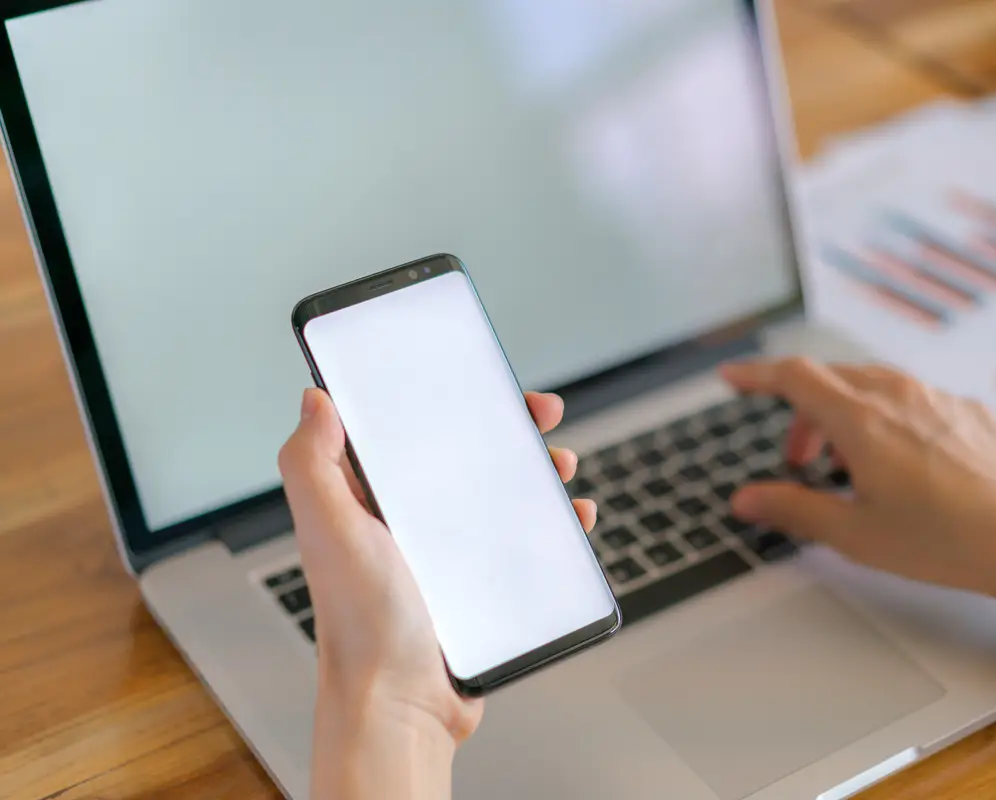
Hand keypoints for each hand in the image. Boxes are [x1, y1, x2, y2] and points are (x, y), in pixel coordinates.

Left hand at [277, 388, 594, 798]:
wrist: (403, 705)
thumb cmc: (361, 625)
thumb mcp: (330, 530)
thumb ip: (311, 463)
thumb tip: (313, 399)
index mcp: (369, 500)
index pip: (407, 431)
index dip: (441, 399)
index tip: (476, 380)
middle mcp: (408, 522)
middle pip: (465, 455)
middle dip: (507, 429)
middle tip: (538, 415)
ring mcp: (448, 554)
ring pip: (502, 494)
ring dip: (537, 472)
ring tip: (560, 469)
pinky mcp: (480, 584)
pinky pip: (524, 542)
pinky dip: (553, 524)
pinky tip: (572, 518)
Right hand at [721, 358, 995, 599]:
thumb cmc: (941, 540)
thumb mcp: (852, 533)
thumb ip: (792, 508)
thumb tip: (745, 499)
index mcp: (860, 419)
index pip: (794, 376)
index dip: (757, 374)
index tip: (733, 378)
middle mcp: (897, 395)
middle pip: (831, 380)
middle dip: (803, 414)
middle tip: (798, 460)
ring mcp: (937, 398)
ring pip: (872, 386)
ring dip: (844, 415)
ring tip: (849, 466)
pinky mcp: (969, 411)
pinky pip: (912, 400)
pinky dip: (887, 419)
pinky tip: (903, 464)